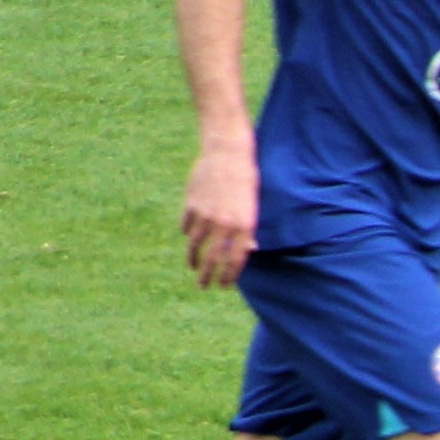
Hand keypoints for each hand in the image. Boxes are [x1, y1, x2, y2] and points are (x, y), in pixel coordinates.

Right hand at [183, 142, 257, 286]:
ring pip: (195, 245)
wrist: (227, 154)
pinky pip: (187, 225)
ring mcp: (206, 215)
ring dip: (193, 258)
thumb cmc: (246, 180)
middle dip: (207, 276)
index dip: (229, 275)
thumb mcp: (252, 206)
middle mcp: (225, 223)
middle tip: (204, 286)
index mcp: (244, 225)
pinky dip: (187, 232)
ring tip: (193, 266)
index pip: (236, 259)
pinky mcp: (191, 205)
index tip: (223, 285)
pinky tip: (189, 237)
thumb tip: (249, 250)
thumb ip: (248, 229)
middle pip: (213, 258)